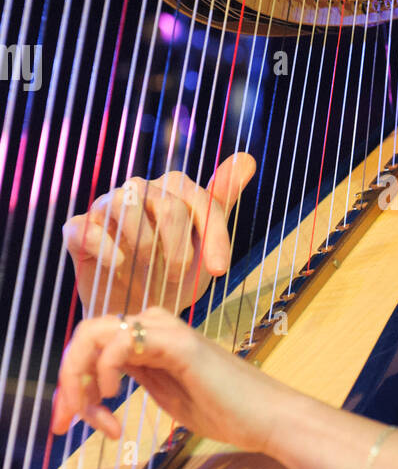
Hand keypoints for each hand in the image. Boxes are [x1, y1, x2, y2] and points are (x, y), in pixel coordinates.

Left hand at [51, 305, 287, 455]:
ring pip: (93, 334)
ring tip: (93, 414)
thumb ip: (135, 379)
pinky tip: (112, 398)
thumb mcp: (166, 394)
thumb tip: (91, 385)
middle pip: (84, 335)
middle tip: (66, 421)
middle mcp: (155, 325)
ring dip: (77, 378)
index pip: (92, 345)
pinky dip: (103, 371)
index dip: (69, 382)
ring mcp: (167, 329)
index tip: (65, 423)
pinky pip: (120, 342)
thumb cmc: (226, 411)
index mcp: (151, 337)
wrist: (268, 418)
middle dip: (65, 380)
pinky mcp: (177, 342)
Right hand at [62, 153, 256, 315]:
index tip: (218, 271)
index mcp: (171, 189)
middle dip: (179, 248)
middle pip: (166, 204)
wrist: (139, 310)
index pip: (198, 198)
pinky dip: (104, 247)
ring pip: (126, 205)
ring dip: (144, 245)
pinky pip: (86, 228)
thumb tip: (247, 158)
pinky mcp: (79, 231)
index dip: (213, 235)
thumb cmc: (175, 275)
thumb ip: (222, 198)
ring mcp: (105, 208)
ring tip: (150, 271)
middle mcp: (139, 191)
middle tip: (178, 277)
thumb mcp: (205, 244)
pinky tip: (119, 265)